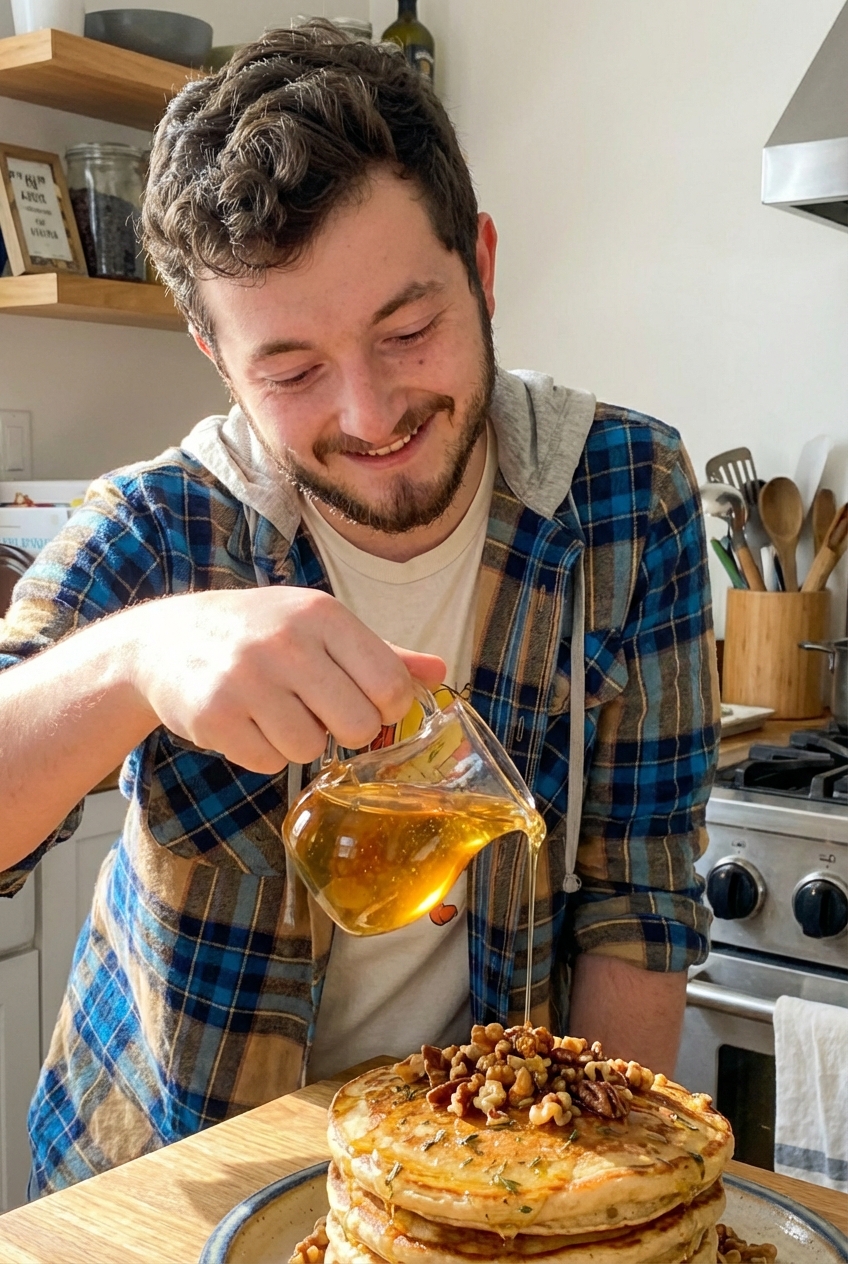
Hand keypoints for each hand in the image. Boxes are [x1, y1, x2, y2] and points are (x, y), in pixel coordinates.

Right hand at [127, 587, 444, 773]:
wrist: (164, 640)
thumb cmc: (259, 632)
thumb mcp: (319, 626)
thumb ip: (381, 653)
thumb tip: (441, 672)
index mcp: (322, 614)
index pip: (391, 685)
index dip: (387, 709)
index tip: (367, 704)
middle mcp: (287, 642)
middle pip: (358, 726)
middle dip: (345, 730)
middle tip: (319, 712)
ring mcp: (247, 680)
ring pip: (311, 750)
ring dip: (298, 742)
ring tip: (275, 712)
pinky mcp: (214, 716)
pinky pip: (268, 763)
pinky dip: (262, 753)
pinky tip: (246, 722)